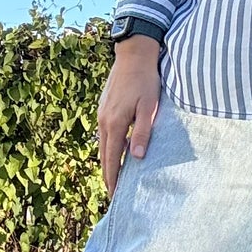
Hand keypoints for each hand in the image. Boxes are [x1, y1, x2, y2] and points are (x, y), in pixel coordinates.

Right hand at [97, 38, 161, 195]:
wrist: (133, 54)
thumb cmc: (146, 80)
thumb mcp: (150, 107)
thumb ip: (143, 131)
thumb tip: (136, 157)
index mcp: (114, 123)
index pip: (112, 159)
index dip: (113, 179)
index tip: (115, 197)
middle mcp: (104, 121)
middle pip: (104, 155)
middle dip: (108, 176)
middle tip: (112, 194)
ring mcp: (101, 113)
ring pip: (103, 144)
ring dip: (108, 162)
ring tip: (113, 178)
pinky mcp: (104, 107)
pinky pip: (104, 133)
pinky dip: (109, 147)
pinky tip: (115, 151)